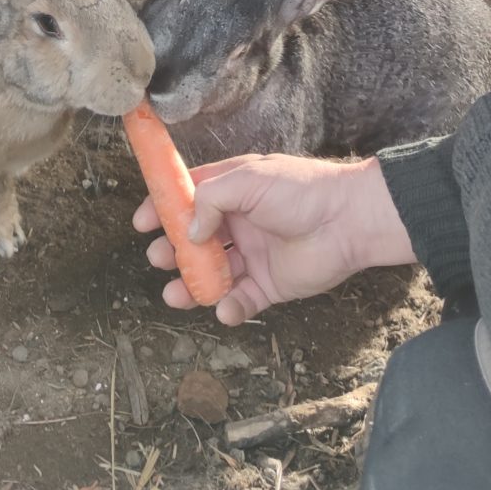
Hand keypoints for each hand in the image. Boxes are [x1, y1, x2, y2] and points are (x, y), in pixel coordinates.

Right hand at [134, 154, 414, 327]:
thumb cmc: (302, 191)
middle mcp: (241, 224)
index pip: (190, 198)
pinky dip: (229, 309)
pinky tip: (224, 309)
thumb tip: (190, 231)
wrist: (349, 220)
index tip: (141, 223)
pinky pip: (242, 302)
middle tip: (159, 258)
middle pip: (196, 241)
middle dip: (173, 252)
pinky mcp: (271, 285)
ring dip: (191, 286)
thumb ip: (211, 200)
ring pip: (213, 276)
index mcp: (235, 191)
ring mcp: (254, 256)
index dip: (163, 209)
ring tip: (175, 296)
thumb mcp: (248, 180)